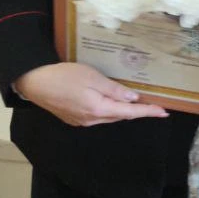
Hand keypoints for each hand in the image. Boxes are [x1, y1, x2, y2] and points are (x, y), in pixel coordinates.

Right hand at [13, 62, 168, 126]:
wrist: (35, 82)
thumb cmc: (64, 76)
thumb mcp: (92, 77)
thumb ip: (114, 89)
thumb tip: (132, 99)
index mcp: (98, 109)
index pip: (129, 113)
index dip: (147, 112)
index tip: (164, 112)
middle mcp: (91, 120)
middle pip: (119, 116)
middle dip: (137, 111)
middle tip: (153, 104)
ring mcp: (81, 121)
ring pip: (109, 116)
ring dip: (122, 110)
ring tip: (136, 102)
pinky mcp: (74, 118)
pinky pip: (98, 115)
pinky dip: (109, 109)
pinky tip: (112, 101)